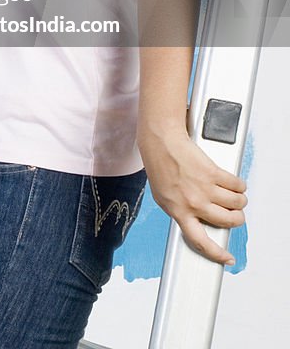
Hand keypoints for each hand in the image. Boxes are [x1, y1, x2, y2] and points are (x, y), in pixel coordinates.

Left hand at [138, 127, 247, 265]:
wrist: (160, 141)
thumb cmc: (160, 165)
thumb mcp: (164, 196)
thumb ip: (181, 211)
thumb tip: (198, 222)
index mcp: (178, 211)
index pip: (199, 241)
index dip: (216, 254)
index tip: (227, 258)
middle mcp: (192, 203)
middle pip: (228, 221)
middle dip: (236, 218)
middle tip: (235, 212)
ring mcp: (203, 189)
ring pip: (237, 203)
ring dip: (239, 200)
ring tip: (233, 194)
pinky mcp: (212, 173)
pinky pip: (237, 186)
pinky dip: (239, 185)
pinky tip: (233, 182)